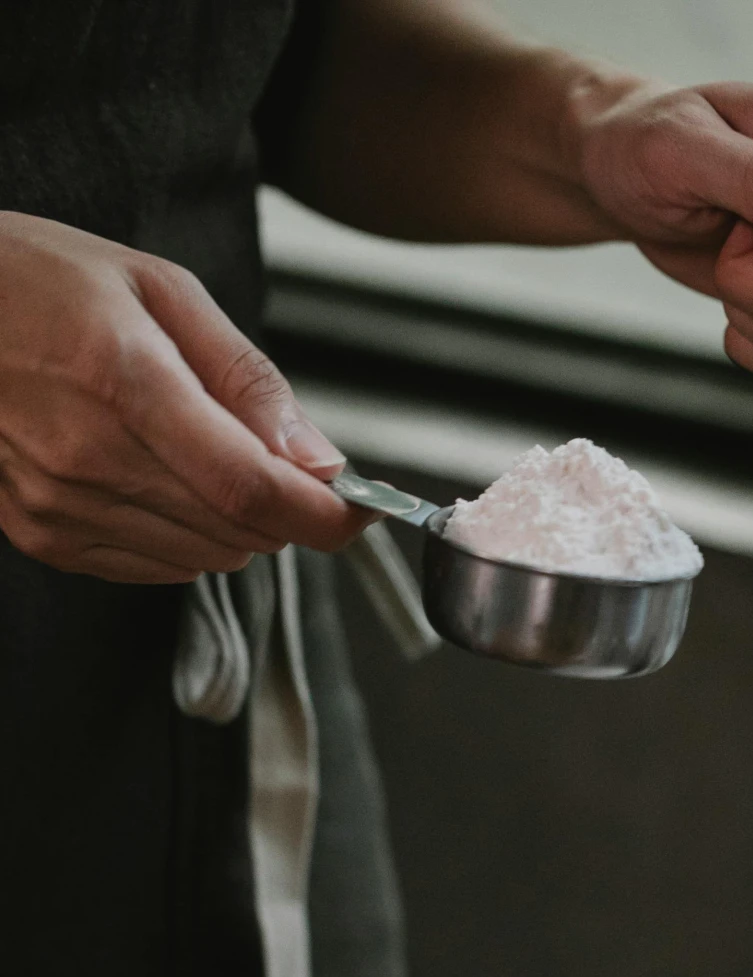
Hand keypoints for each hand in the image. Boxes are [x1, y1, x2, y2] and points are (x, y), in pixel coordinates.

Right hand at [0, 212, 366, 584]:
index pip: (255, 491)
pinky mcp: (43, 535)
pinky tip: (152, 474)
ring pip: (205, 557)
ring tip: (192, 447)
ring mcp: (61, 506)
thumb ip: (248, 380)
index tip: (361, 510)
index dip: (326, 516)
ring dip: (231, 521)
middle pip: (240, 533)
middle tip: (266, 451)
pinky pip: (155, 565)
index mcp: (127, 382)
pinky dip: (181, 535)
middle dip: (281, 506)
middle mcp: (90, 459)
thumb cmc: (36, 280)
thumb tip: (319, 459)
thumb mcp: (157, 288)